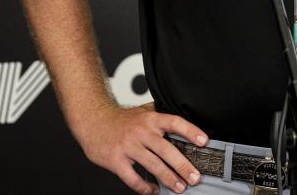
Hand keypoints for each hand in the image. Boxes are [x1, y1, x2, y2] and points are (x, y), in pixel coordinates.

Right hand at [75, 102, 208, 194]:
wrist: (93, 121)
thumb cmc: (120, 119)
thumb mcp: (142, 111)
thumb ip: (160, 114)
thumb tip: (184, 116)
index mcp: (150, 118)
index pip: (175, 122)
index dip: (191, 131)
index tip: (204, 141)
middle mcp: (141, 131)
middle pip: (167, 149)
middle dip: (183, 165)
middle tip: (195, 177)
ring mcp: (128, 146)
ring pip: (152, 165)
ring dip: (168, 178)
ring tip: (180, 187)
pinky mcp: (116, 160)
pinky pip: (133, 178)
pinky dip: (145, 187)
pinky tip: (153, 190)